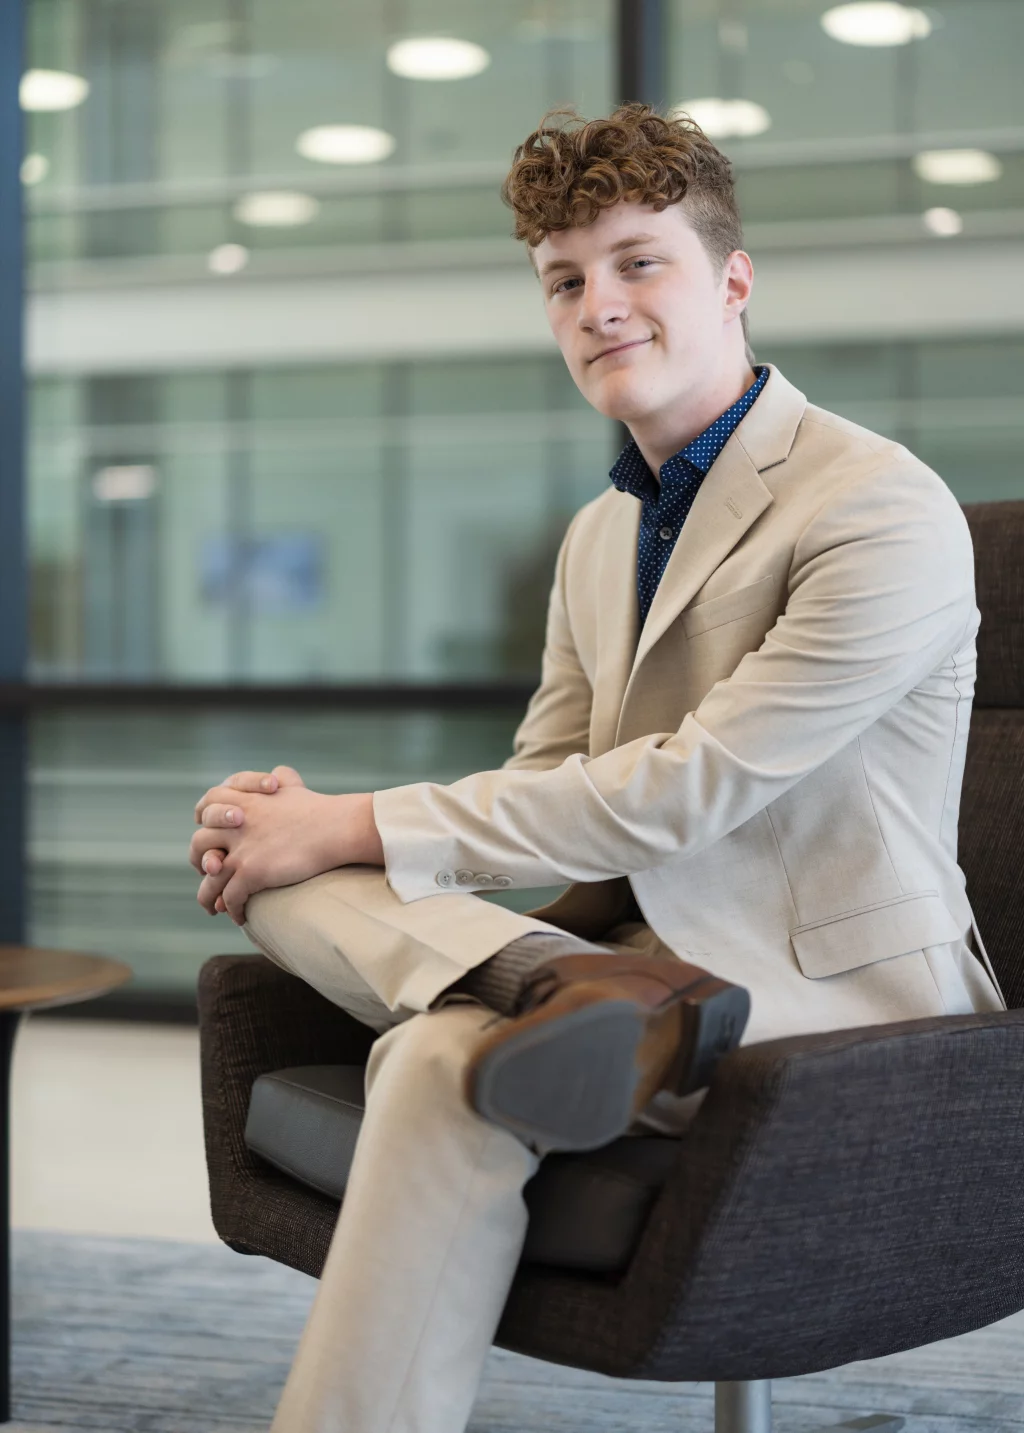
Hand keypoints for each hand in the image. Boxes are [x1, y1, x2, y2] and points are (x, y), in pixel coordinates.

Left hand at [190, 766, 382, 923]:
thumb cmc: (319, 809)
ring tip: (214, 908)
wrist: (335, 827)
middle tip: (209, 873)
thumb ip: (280, 779)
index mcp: (242, 800)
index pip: (207, 805)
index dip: (203, 822)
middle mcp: (234, 824)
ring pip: (210, 879)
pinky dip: (232, 909)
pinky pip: (231, 897)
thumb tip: (278, 775)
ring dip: (209, 897)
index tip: (210, 836)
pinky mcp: (251, 872)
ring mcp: (241, 849)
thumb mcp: (293, 785)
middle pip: (199, 844)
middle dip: (199, 862)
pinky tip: (240, 916)